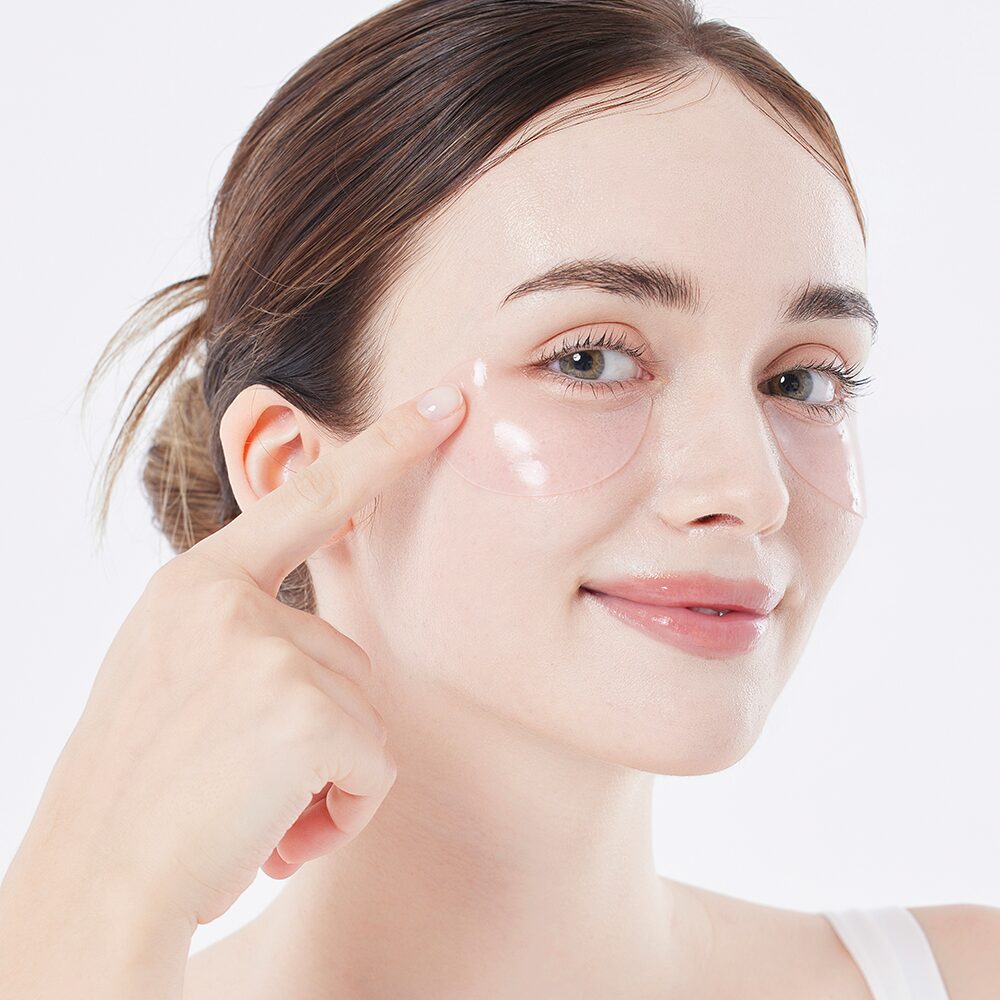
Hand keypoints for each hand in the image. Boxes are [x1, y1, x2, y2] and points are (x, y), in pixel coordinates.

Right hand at [31, 381, 464, 930]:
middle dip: (322, 732)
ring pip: (366, 715)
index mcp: (196, 586)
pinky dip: (343, 813)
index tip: (442, 404)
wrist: (91, 889)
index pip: (306, 499)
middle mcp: (227, 601)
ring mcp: (264, 650)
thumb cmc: (143, 793)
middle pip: (350, 658)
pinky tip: (278, 837)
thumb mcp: (178, 679)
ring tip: (254, 812)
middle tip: (246, 783)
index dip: (382, 449)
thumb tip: (332, 641)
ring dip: (328, 778)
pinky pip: (374, 765)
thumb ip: (245, 635)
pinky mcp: (301, 711)